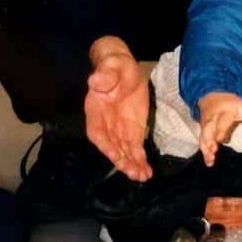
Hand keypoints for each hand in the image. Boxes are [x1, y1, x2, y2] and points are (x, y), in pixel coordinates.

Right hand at [84, 36, 150, 180]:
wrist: (123, 67)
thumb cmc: (114, 65)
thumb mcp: (112, 65)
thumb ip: (105, 75)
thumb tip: (94, 81)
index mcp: (96, 110)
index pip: (97, 133)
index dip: (106, 146)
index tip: (116, 157)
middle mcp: (105, 124)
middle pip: (112, 147)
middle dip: (122, 161)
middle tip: (134, 174)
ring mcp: (119, 129)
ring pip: (123, 151)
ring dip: (132, 165)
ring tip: (142, 176)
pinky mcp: (132, 130)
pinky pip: (135, 148)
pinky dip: (140, 159)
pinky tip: (146, 171)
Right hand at [197, 92, 241, 166]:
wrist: (213, 96)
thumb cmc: (230, 105)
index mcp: (224, 112)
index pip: (222, 121)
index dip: (220, 130)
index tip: (220, 139)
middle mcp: (213, 119)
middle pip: (209, 129)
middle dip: (210, 140)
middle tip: (213, 150)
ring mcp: (206, 125)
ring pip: (204, 136)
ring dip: (206, 148)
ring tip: (211, 160)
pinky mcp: (203, 131)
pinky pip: (202, 141)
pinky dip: (204, 152)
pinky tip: (209, 162)